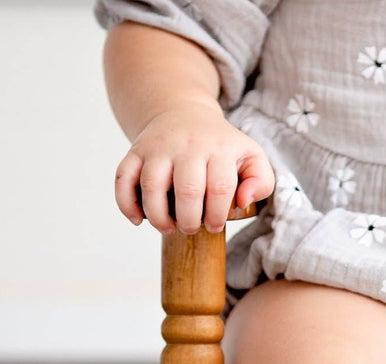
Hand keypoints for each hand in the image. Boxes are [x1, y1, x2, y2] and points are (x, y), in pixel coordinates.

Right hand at [113, 99, 275, 234]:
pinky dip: (126, 203)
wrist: (184, 113)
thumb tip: (244, 200)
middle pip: (187, 190)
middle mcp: (188, 145)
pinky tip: (138, 220)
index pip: (220, 187)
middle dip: (189, 220)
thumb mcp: (252, 156)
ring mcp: (159, 146)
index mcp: (220, 148)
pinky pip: (124, 177)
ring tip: (168, 228)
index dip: (216, 215)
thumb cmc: (222, 146)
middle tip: (191, 229)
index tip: (213, 226)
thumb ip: (262, 181)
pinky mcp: (135, 150)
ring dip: (158, 216)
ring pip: (152, 185)